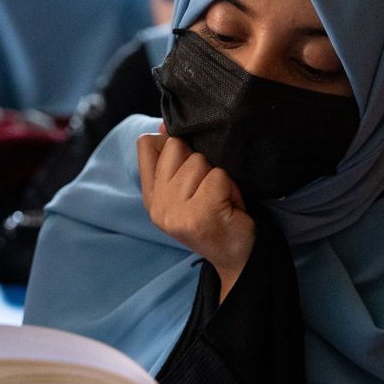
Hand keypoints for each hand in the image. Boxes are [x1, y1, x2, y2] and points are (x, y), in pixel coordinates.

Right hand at [137, 126, 254, 301]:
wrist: (238, 259)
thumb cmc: (217, 218)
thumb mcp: (187, 191)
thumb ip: (172, 161)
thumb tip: (163, 125)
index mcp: (151, 197)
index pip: (146, 145)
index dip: (169, 141)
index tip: (187, 160)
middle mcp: (158, 205)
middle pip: (177, 146)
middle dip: (200, 162)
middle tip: (209, 190)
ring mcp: (176, 210)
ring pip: (199, 161)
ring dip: (219, 177)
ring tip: (221, 200)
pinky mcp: (199, 213)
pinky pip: (218, 176)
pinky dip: (230, 188)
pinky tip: (229, 207)